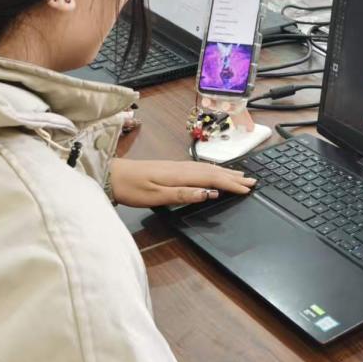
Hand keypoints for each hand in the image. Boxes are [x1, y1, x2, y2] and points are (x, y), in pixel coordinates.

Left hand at [109, 158, 254, 206]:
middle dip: (233, 177)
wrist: (110, 175)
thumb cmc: (130, 188)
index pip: (212, 178)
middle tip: (252, 181)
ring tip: (240, 176)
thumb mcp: (155, 195)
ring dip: (225, 172)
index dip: (231, 184)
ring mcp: (176, 166)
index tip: (247, 189)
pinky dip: (213, 170)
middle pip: (213, 171)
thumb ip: (182, 194)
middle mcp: (181, 168)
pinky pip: (199, 168)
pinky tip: (214, 172)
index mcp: (180, 175)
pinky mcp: (171, 168)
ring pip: (207, 168)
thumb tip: (208, 193)